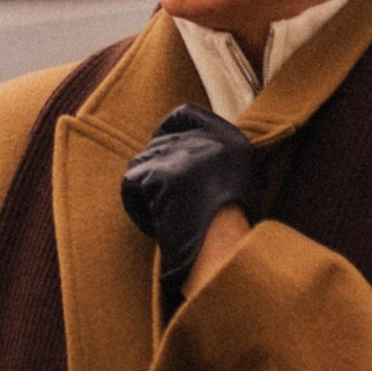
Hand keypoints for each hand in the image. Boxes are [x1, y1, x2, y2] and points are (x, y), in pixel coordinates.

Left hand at [120, 105, 262, 292]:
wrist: (224, 255)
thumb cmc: (229, 231)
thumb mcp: (239, 181)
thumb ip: (215, 159)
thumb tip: (183, 146)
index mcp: (231, 140)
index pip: (184, 115)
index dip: (168, 134)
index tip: (166, 160)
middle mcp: (208, 141)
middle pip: (158, 142)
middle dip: (156, 172)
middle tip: (168, 201)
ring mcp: (184, 155)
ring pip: (142, 162)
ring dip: (146, 189)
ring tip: (165, 214)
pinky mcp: (162, 174)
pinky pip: (133, 183)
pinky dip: (138, 205)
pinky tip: (156, 222)